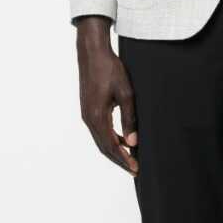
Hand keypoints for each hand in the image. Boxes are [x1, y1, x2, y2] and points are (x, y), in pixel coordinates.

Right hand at [75, 16, 137, 175]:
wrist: (92, 52)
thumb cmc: (110, 69)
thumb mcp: (126, 94)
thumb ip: (129, 119)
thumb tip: (133, 143)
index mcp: (97, 117)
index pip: (111, 146)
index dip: (124, 159)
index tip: (136, 168)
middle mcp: (88, 118)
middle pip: (104, 147)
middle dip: (119, 159)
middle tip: (135, 169)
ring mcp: (86, 114)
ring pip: (101, 140)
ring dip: (115, 150)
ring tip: (131, 158)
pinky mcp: (88, 109)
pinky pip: (99, 130)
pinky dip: (111, 138)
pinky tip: (123, 140)